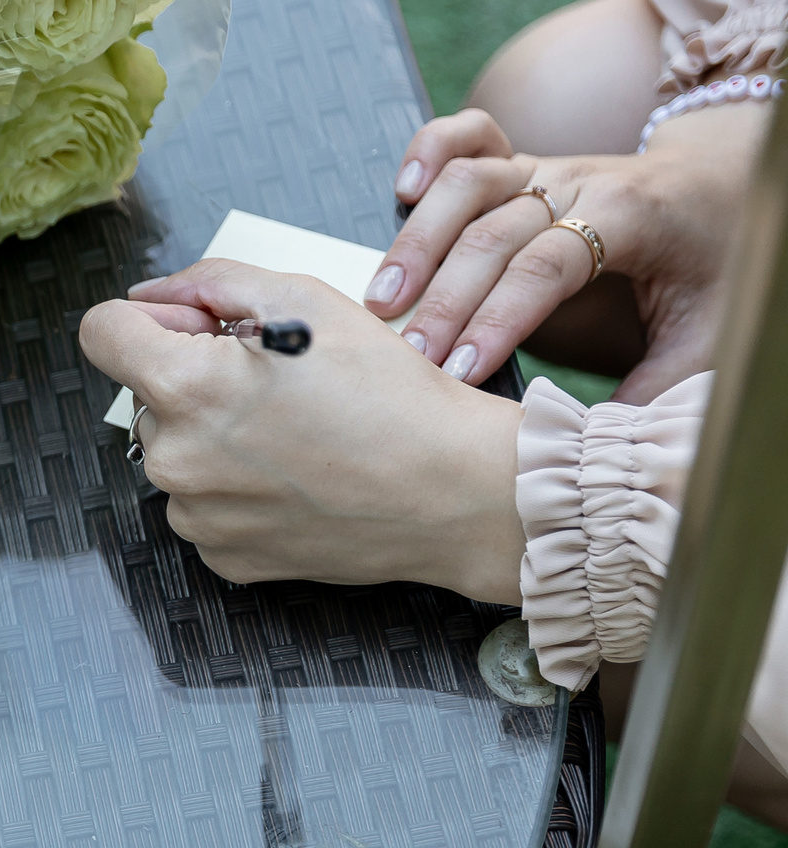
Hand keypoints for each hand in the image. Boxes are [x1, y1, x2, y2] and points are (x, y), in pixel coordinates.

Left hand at [83, 262, 527, 600]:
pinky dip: (236, 487)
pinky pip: (204, 505)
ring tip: (294, 432)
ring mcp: (194, 516)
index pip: (101, 332)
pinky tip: (295, 476)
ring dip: (214, 435)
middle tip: (275, 383)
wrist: (451, 492)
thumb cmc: (389, 394)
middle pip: (144, 395)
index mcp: (184, 387)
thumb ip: (213, 283)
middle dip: (193, 378)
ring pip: (176, 452)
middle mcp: (173, 459)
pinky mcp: (221, 556)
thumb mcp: (306, 300)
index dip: (147, 318)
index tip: (196, 328)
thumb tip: (153, 294)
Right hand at [370, 104, 759, 400]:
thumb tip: (587, 449)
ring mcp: (548, 168)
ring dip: (417, 242)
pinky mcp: (523, 165)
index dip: (501, 318)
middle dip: (445, 302)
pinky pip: (470, 138)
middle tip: (408, 362)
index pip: (550, 264)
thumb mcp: (705, 337)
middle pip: (494, 232)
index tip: (463, 373)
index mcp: (634, 216)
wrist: (724, 194)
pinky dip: (431, 152)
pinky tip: (402, 190)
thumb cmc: (712, 269)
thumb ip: (652, 392)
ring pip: (469, 185)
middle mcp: (583, 182)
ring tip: (383, 304)